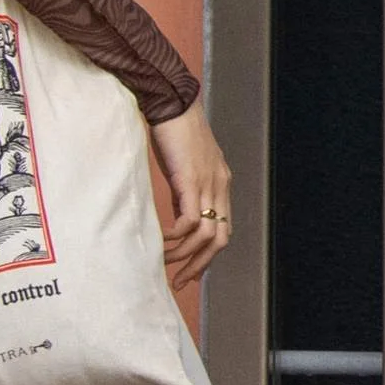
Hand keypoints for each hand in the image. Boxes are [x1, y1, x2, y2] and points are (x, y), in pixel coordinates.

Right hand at [153, 101, 234, 292]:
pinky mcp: (191, 180)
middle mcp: (220, 187)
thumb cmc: (174, 131)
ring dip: (185, 255)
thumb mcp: (184, 167)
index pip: (224, 229)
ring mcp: (208, 184)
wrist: (171, 103)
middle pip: (221, 240)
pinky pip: (189, 221)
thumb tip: (176, 215)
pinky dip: (176, 237)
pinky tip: (160, 241)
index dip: (208, 254)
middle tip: (180, 282)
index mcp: (220, 184)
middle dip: (200, 265)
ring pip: (207, 235)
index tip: (190, 271)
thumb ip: (185, 191)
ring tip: (165, 264)